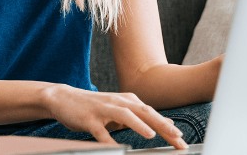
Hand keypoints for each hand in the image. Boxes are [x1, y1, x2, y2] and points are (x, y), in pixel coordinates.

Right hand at [43, 85, 187, 148]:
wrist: (64, 98)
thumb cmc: (95, 107)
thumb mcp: (121, 110)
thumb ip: (143, 117)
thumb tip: (168, 124)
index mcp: (128, 101)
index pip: (152, 114)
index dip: (168, 127)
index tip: (182, 141)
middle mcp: (118, 102)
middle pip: (144, 112)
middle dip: (162, 125)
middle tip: (177, 138)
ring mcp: (103, 109)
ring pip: (124, 115)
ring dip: (139, 124)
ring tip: (152, 135)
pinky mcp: (89, 119)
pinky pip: (100, 131)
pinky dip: (109, 139)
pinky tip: (116, 147)